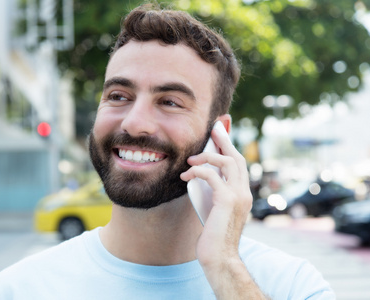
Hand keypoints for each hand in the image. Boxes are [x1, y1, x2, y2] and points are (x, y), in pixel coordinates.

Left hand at [181, 126, 261, 298]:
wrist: (220, 257)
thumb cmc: (213, 236)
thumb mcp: (213, 209)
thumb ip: (213, 193)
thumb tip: (199, 176)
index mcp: (242, 194)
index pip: (239, 165)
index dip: (230, 147)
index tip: (220, 134)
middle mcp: (244, 192)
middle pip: (237, 157)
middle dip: (224, 140)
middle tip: (213, 128)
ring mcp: (238, 196)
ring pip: (229, 162)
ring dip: (208, 156)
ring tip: (191, 160)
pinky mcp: (227, 201)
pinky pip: (213, 176)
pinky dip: (198, 171)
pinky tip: (186, 175)